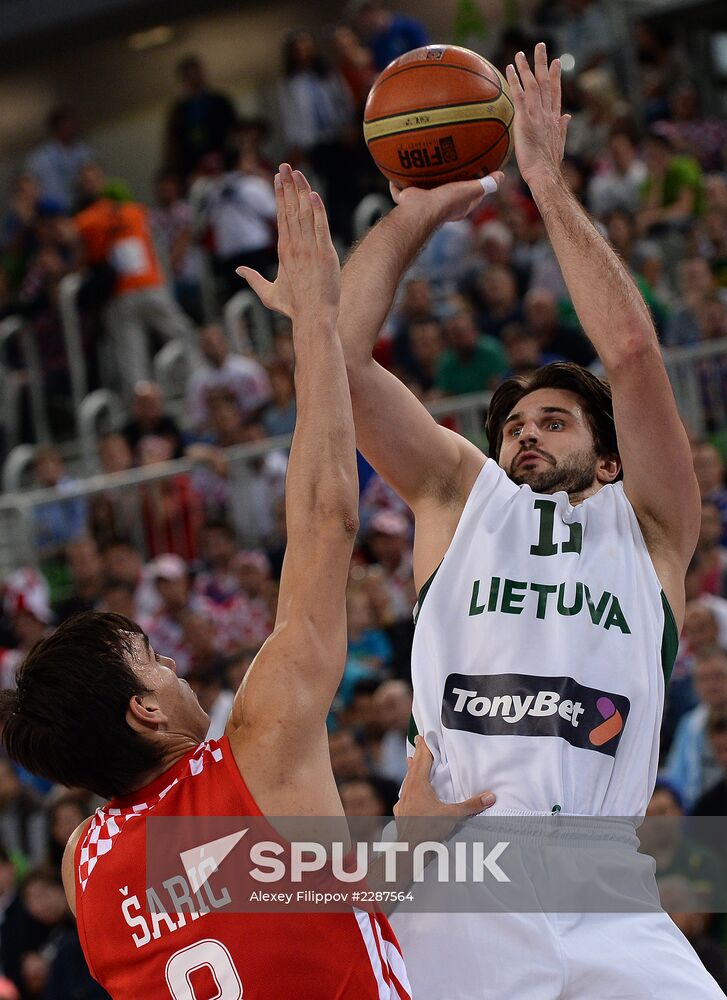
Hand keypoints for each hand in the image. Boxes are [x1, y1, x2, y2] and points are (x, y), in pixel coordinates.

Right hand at [236, 162, 339, 321]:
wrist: (312, 318)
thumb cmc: (293, 308)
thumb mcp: (268, 294)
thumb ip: (253, 279)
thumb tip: (237, 269)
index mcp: (283, 252)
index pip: (281, 217)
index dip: (280, 196)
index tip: (279, 179)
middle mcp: (294, 247)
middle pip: (290, 210)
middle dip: (287, 186)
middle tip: (285, 165)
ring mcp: (309, 249)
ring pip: (304, 214)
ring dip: (300, 191)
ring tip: (296, 172)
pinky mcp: (324, 253)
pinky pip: (320, 227)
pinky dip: (317, 210)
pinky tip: (312, 194)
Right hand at [389, 171, 504, 225]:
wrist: (419, 211)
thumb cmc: (445, 202)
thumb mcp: (469, 190)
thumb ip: (485, 184)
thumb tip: (502, 176)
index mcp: (457, 207)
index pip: (472, 198)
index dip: (478, 188)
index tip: (481, 176)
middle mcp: (440, 207)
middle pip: (446, 193)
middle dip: (449, 184)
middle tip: (451, 168)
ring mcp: (422, 204)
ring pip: (423, 190)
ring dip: (422, 182)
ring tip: (423, 165)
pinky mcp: (407, 200)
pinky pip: (401, 189)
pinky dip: (398, 183)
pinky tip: (397, 169)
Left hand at [394, 736, 494, 838]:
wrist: (409, 849)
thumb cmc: (428, 829)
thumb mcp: (452, 815)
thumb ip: (471, 805)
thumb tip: (490, 796)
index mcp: (419, 784)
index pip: (423, 759)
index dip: (425, 747)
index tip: (424, 735)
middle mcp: (408, 789)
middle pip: (414, 766)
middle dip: (418, 753)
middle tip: (419, 740)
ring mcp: (403, 801)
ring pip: (407, 779)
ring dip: (412, 769)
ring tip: (411, 761)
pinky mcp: (401, 812)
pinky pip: (405, 794)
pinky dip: (409, 788)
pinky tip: (408, 792)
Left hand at [505, 43, 570, 188]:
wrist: (545, 174)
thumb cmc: (549, 166)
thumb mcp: (559, 144)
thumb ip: (563, 128)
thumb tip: (568, 117)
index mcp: (555, 119)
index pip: (556, 93)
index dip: (556, 76)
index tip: (556, 62)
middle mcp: (548, 113)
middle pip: (546, 82)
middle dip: (543, 63)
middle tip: (540, 46)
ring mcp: (537, 115)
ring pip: (532, 85)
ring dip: (526, 67)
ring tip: (520, 54)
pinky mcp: (525, 120)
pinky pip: (519, 95)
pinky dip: (515, 81)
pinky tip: (509, 69)